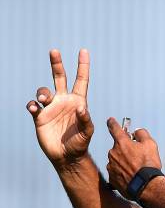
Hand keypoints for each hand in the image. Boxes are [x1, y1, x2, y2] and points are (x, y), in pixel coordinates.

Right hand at [26, 49, 92, 167]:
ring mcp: (51, 107)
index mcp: (78, 102)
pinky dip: (32, 105)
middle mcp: (64, 101)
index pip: (81, 80)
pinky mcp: (40, 116)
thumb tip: (81, 108)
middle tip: (54, 51)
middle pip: (59, 77)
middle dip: (57, 64)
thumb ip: (86, 120)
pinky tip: (35, 108)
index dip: (82, 66)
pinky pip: (33, 106)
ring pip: (43, 91)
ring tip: (43, 99)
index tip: (83, 51)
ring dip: (42, 92)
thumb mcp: (87, 133)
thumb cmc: (79, 144)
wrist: (66, 156)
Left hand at [106, 118, 161, 197]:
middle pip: (117, 147)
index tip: (110, 120)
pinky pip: (116, 172)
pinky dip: (122, 173)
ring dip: (123, 162)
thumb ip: (142, 134)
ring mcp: (111, 166)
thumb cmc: (149, 164)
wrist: (146, 185)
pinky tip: (131, 177)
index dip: (112, 123)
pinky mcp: (111, 178)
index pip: (114, 128)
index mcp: (121, 142)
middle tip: (136, 156)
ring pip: (116, 160)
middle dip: (125, 149)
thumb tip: (136, 132)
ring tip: (136, 170)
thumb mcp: (150, 144)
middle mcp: (113, 153)